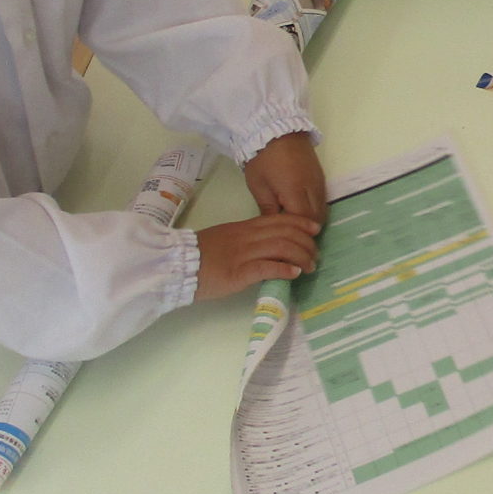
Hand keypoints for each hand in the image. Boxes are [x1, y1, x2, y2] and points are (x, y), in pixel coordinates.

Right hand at [193, 213, 320, 300]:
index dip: (300, 223)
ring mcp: (243, 253)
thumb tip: (266, 246)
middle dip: (306, 242)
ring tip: (310, 266)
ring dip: (300, 256)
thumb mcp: (225, 239)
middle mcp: (247, 237)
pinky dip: (284, 269)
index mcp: (244, 227)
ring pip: (281, 247)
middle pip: (285, 231)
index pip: (279, 219)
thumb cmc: (200, 255)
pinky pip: (267, 266)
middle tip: (315, 254)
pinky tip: (294, 274)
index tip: (315, 229)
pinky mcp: (238, 272)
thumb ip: (246, 239)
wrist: (177, 265)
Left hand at [243, 131, 326, 224]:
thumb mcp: (258, 186)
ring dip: (312, 218)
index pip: (302, 222)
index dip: (295, 232)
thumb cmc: (262, 158)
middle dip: (306, 228)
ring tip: (295, 221)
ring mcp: (319, 182)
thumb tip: (274, 227)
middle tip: (290, 232)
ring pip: (323, 210)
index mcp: (295, 193)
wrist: (275, 128)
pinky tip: (300, 207)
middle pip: (318, 219)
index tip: (284, 236)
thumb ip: (268, 210)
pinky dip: (315, 208)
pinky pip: (322, 199)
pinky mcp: (320, 176)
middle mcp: (313, 189)